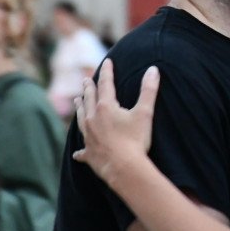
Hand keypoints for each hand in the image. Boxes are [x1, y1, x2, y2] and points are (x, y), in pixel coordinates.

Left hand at [71, 60, 159, 184]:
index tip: (107, 62)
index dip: (107, 72)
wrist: (124, 168)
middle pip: (89, 99)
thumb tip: (153, 69)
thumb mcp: (145, 113)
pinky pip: (82, 151)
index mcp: (106, 108)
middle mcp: (93, 120)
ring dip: (79, 108)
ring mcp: (89, 137)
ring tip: (76, 101)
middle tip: (85, 80)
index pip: (105, 84)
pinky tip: (77, 153)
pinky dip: (80, 151)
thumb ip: (148, 90)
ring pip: (81, 119)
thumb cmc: (135, 140)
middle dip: (88, 88)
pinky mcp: (90, 154)